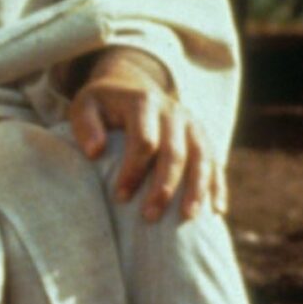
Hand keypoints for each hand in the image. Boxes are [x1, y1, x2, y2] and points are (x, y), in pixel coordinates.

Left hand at [66, 54, 220, 222]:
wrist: (130, 85)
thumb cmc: (103, 105)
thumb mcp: (85, 106)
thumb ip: (86, 126)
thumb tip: (95, 152)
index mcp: (144, 102)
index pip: (144, 141)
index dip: (133, 171)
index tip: (120, 197)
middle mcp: (173, 112)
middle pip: (175, 153)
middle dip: (164, 187)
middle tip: (150, 216)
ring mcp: (192, 124)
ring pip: (202, 158)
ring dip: (197, 189)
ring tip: (188, 218)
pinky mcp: (203, 137)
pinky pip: (215, 162)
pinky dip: (217, 186)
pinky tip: (216, 211)